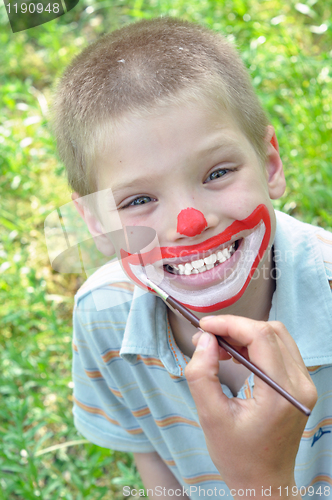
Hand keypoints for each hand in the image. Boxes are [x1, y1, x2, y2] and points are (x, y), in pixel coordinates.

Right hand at [185, 315, 316, 497]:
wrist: (264, 482)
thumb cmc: (237, 456)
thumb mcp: (211, 416)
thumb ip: (202, 374)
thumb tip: (204, 339)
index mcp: (281, 394)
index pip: (261, 337)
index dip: (230, 324)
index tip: (204, 326)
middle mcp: (300, 385)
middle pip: (271, 332)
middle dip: (236, 327)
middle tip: (208, 338)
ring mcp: (304, 385)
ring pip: (277, 337)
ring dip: (246, 335)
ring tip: (219, 349)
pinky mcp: (300, 386)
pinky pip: (280, 350)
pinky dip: (255, 345)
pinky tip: (235, 356)